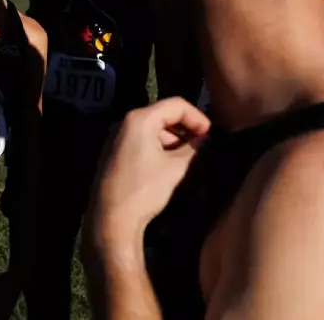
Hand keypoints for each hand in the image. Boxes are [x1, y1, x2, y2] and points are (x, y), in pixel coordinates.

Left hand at [89, 99, 209, 266]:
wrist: (112, 218)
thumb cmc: (145, 189)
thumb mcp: (175, 168)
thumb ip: (193, 148)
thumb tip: (204, 139)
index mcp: (139, 119)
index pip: (176, 105)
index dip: (197, 117)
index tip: (211, 135)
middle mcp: (125, 122)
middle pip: (163, 114)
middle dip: (185, 127)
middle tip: (203, 145)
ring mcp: (117, 137)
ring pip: (152, 127)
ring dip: (173, 138)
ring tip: (189, 156)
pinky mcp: (114, 151)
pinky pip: (141, 139)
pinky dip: (158, 145)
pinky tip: (170, 162)